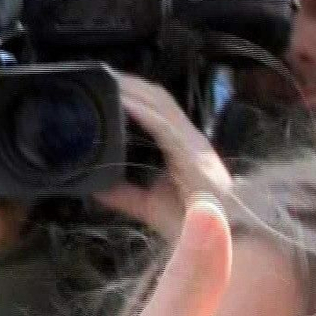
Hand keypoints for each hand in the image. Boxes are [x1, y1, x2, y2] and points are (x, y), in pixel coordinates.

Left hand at [94, 73, 233, 239]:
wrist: (220, 241)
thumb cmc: (190, 223)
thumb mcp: (148, 205)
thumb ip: (124, 195)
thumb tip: (95, 188)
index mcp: (183, 146)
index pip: (159, 108)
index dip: (137, 93)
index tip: (110, 84)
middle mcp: (190, 139)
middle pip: (159, 99)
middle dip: (132, 84)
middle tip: (103, 74)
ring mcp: (193, 144)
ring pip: (161, 105)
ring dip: (135, 90)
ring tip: (109, 80)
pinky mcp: (191, 155)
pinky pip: (164, 126)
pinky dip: (143, 112)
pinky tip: (123, 103)